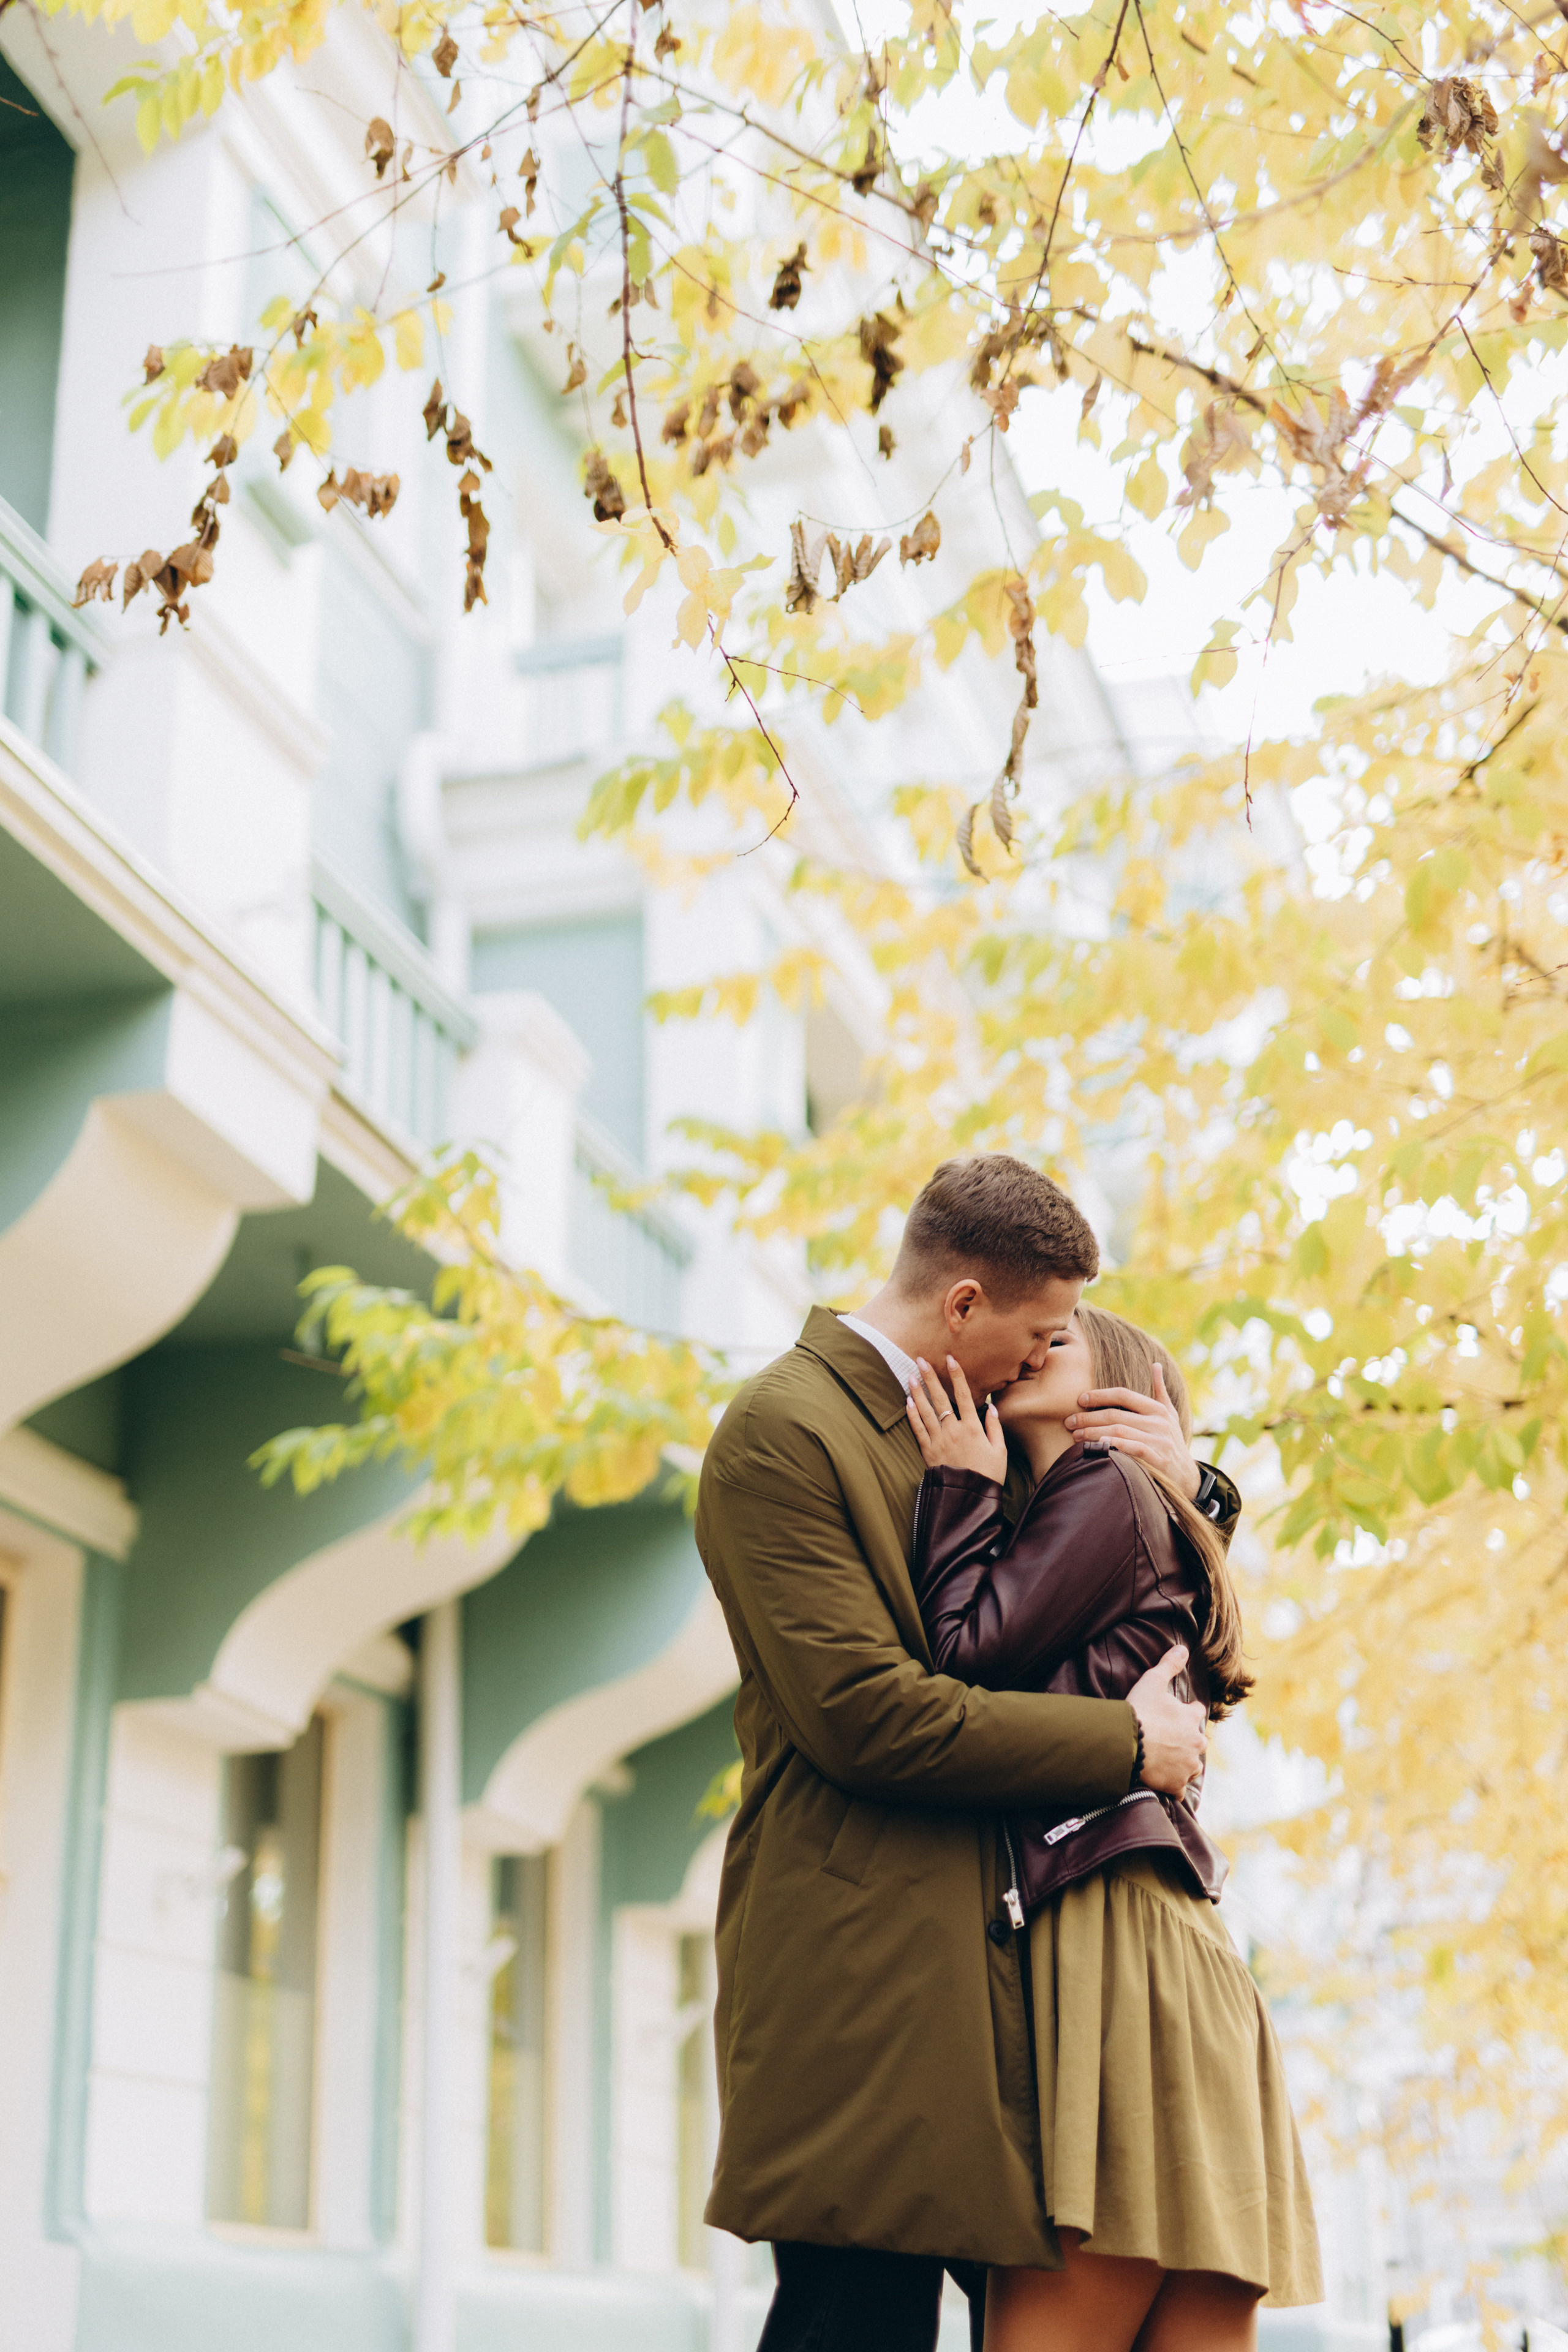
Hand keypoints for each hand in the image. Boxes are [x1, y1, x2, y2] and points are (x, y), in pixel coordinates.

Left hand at [906, 1356, 1007, 1480]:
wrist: (969, 1498)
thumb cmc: (988, 1475)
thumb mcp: (1000, 1451)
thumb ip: (995, 1427)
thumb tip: (992, 1407)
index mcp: (973, 1428)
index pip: (964, 1395)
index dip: (957, 1375)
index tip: (951, 1359)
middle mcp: (954, 1430)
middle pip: (940, 1398)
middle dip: (930, 1377)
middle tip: (921, 1360)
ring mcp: (939, 1440)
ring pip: (926, 1411)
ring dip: (917, 1392)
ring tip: (909, 1375)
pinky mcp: (928, 1451)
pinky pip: (918, 1429)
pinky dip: (912, 1415)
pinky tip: (907, 1402)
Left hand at [1064, 1361, 1200, 1500]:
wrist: (1187, 1475)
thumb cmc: (1171, 1441)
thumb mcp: (1169, 1414)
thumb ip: (1159, 1390)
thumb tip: (1155, 1364)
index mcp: (1158, 1409)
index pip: (1124, 1394)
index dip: (1100, 1395)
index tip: (1080, 1400)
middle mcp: (1159, 1422)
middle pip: (1116, 1414)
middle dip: (1088, 1418)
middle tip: (1069, 1422)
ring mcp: (1160, 1441)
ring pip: (1119, 1431)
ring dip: (1093, 1433)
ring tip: (1075, 1436)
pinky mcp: (1159, 1459)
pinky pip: (1133, 1449)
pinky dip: (1114, 1446)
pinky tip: (1098, 1445)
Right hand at [1126, 1644, 1206, 1795]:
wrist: (1125, 1744)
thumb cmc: (1139, 1711)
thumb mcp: (1152, 1681)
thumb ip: (1169, 1664)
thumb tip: (1183, 1647)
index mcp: (1191, 1718)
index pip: (1196, 1712)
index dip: (1185, 1712)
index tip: (1174, 1715)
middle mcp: (1196, 1742)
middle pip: (1197, 1742)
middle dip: (1186, 1741)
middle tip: (1167, 1740)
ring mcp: (1188, 1766)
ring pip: (1192, 1766)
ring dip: (1183, 1764)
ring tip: (1165, 1761)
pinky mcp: (1177, 1784)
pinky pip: (1180, 1788)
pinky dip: (1174, 1786)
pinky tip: (1163, 1782)